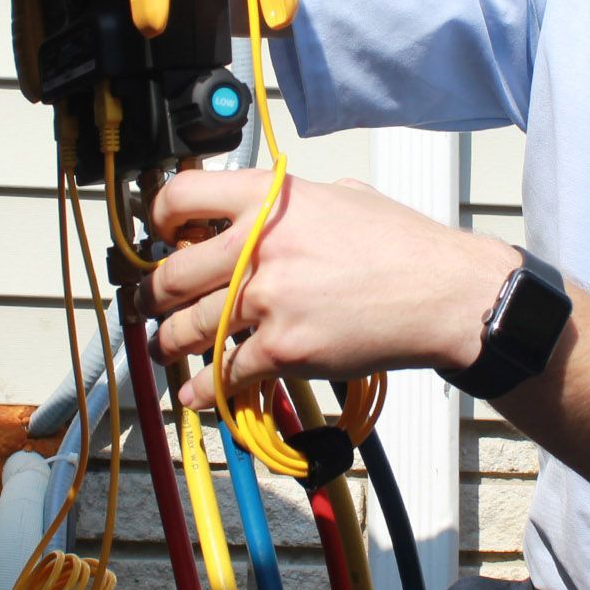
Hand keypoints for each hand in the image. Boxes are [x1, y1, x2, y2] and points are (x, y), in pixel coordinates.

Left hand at [141, 170, 520, 408]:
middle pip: (172, 275)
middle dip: (151, 297)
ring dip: (168, 346)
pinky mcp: (284, 348)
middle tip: (147, 305)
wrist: (442, 293)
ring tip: (164, 349)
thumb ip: (289, 202)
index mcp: (268, 200)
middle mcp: (258, 246)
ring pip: (188, 330)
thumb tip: (260, 208)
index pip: (181, 197)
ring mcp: (268, 299)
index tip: (158, 237)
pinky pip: (225, 375)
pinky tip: (196, 395)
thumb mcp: (340, 195)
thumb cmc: (401, 244)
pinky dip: (204, 391)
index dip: (157, 218)